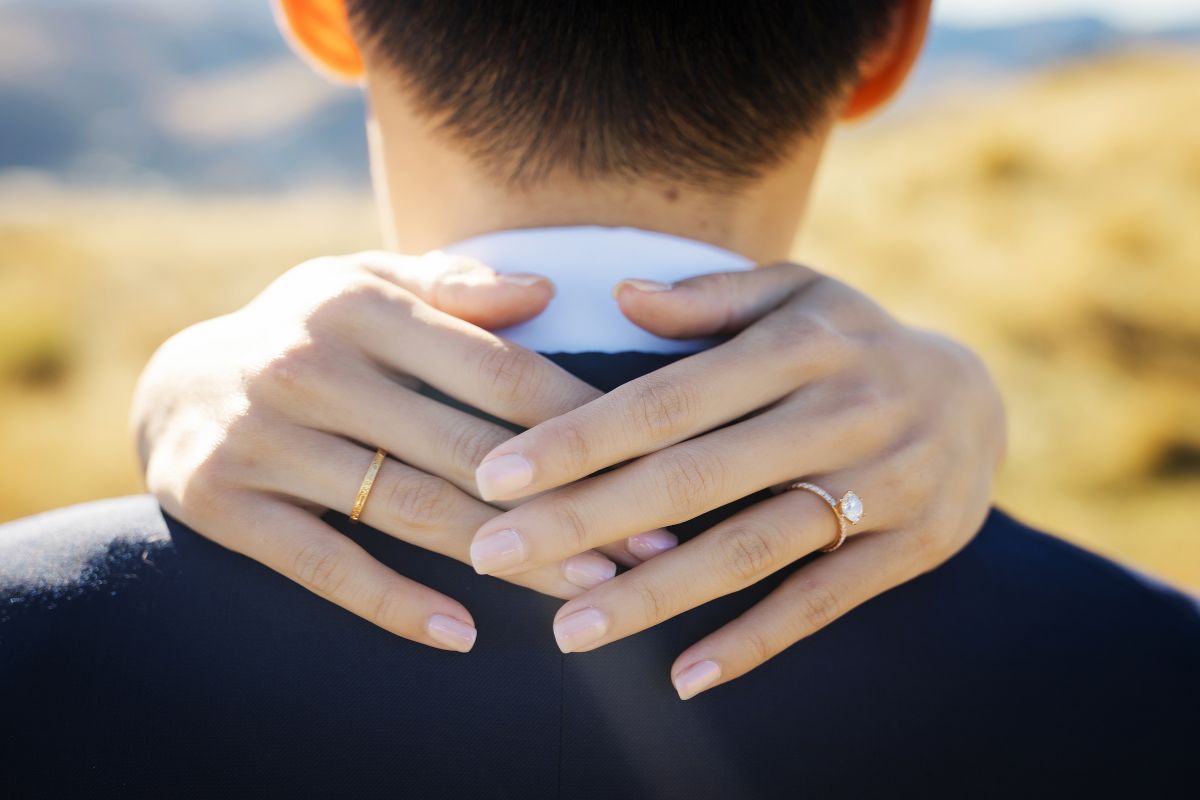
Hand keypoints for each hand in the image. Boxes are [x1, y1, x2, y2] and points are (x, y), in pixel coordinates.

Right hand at [133, 251, 659, 652]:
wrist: (171, 383)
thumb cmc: (308, 332)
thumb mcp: (368, 285)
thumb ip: (455, 287)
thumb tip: (546, 291)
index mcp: (363, 304)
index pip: (499, 371)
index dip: (584, 423)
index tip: (656, 461)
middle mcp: (311, 365)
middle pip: (467, 449)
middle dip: (567, 502)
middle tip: (646, 547)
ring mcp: (264, 438)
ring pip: (410, 510)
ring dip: (508, 558)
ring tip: (588, 590)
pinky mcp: (224, 503)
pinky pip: (326, 564)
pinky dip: (394, 602)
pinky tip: (463, 633)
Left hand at [467, 263, 1005, 696]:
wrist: (983, 396)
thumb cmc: (851, 340)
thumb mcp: (796, 292)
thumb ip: (709, 297)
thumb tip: (617, 294)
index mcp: (797, 344)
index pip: (666, 399)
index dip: (578, 440)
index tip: (496, 476)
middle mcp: (839, 411)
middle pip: (693, 478)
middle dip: (585, 521)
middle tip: (494, 555)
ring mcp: (880, 484)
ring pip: (749, 548)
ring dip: (655, 594)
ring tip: (570, 633)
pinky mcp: (911, 546)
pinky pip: (822, 601)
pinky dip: (754, 641)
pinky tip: (685, 676)